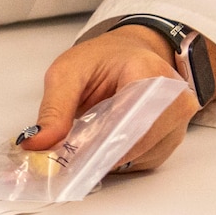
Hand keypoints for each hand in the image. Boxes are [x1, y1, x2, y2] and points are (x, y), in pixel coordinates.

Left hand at [19, 26, 200, 172]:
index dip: (99, 140)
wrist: (128, 54)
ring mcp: (178, 123)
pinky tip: (101, 146)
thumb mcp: (67, 72)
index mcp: (150, 74)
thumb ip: (53, 108)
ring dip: (107, 158)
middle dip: (99, 152)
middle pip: (137, 141)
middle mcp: (175, 100)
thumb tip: (37, 143)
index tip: (71, 151)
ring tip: (84, 145)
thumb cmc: (101, 60)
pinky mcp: (171, 140)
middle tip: (69, 154)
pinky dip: (118, 159)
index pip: (130, 118)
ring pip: (140, 156)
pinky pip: (143, 160)